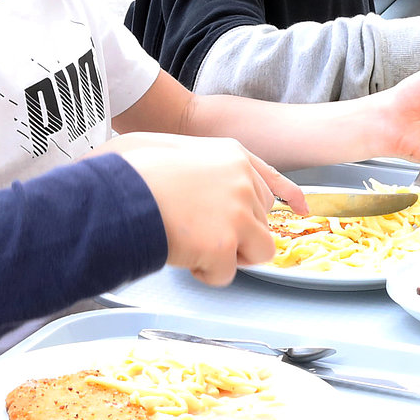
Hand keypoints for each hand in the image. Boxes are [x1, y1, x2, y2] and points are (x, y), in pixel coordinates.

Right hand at [105, 132, 306, 285]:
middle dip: (237, 232)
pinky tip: (183, 255)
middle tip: (200, 231)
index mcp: (231, 155)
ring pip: (259, 250)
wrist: (117, 193)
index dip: (286, 196)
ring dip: (231, 256)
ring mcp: (237, 212)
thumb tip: (180, 174)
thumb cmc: (129, 171)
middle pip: (262, 220)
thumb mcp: (164, 145)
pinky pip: (227, 275)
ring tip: (198, 247)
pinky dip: (206, 273)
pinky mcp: (226, 244)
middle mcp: (242, 181)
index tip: (302, 207)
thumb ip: (191, 160)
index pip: (272, 180)